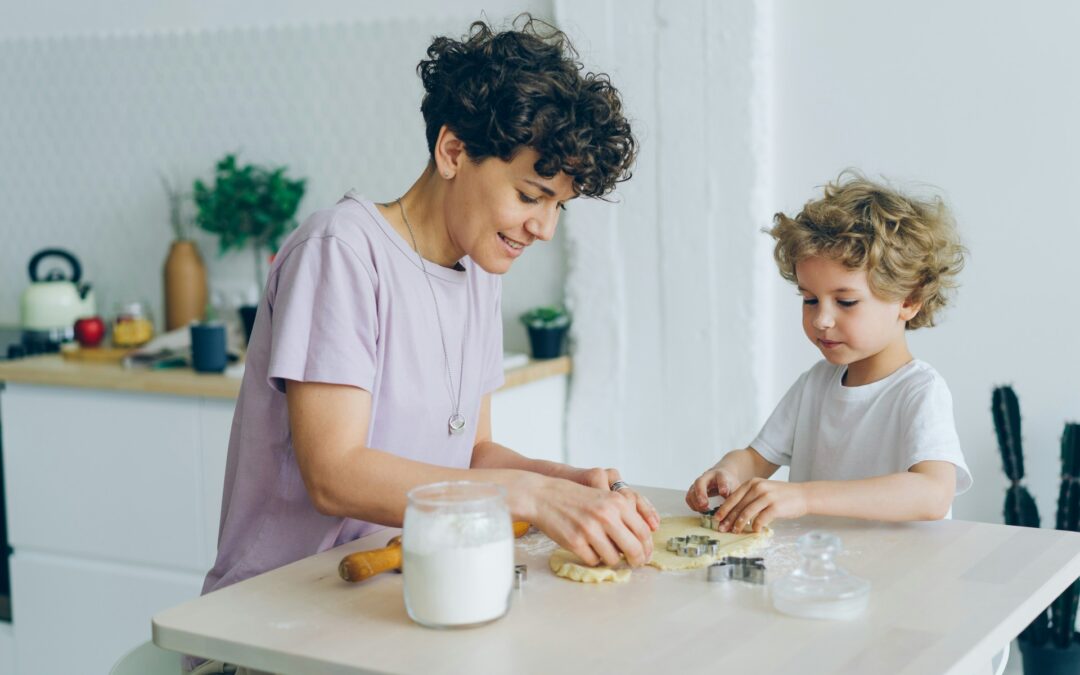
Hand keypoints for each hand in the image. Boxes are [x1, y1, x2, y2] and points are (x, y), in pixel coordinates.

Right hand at [528, 475, 654, 567]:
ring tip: (603, 550)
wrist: (543, 495)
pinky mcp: (575, 542)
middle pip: (633, 549)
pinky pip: (593, 561)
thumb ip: (622, 515)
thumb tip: (640, 541)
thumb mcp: (603, 497)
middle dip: (636, 560)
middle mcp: (606, 515)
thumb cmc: (573, 497)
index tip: (645, 555)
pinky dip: (593, 558)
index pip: (643, 532)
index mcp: (617, 503)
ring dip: (611, 559)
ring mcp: (590, 530)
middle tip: (635, 563)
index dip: (647, 548)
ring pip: (613, 559)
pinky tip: (587, 547)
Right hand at [685, 465, 740, 511]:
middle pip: (700, 482)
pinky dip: (693, 505)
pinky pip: (689, 498)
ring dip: (696, 502)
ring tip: (705, 511)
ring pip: (692, 491)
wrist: (721, 476)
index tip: (724, 492)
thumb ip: (733, 497)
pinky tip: (701, 511)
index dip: (722, 486)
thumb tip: (731, 510)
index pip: (721, 479)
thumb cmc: (728, 483)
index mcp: (720, 475)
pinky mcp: (693, 490)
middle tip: (704, 504)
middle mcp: (706, 477)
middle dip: (701, 494)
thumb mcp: (735, 488)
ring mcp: (698, 483)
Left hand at [712, 478, 808, 532]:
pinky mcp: (775, 507)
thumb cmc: (782, 496)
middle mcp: (758, 488)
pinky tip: (753, 531)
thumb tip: (734, 512)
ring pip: (747, 513)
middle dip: (728, 519)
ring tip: (735, 532)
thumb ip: (750, 497)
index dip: (724, 509)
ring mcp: (767, 497)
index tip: (716, 519)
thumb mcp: (763, 490)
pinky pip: (760, 519)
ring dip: (739, 524)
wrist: (803, 495)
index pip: (733, 497)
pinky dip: (755, 527)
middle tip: (722, 529)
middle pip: (738, 506)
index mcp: (753, 483)